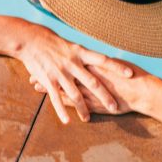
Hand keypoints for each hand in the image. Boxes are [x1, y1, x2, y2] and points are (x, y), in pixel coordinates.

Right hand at [11, 23, 134, 123]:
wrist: (31, 40)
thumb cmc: (53, 42)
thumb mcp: (72, 46)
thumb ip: (86, 56)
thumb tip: (102, 61)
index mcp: (80, 53)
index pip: (103, 60)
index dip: (117, 67)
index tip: (131, 74)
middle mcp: (72, 63)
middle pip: (92, 82)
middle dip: (104, 95)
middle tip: (114, 107)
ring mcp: (60, 72)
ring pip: (75, 93)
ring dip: (82, 108)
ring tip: (88, 119)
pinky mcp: (48, 80)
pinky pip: (56, 98)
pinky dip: (62, 110)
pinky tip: (67, 121)